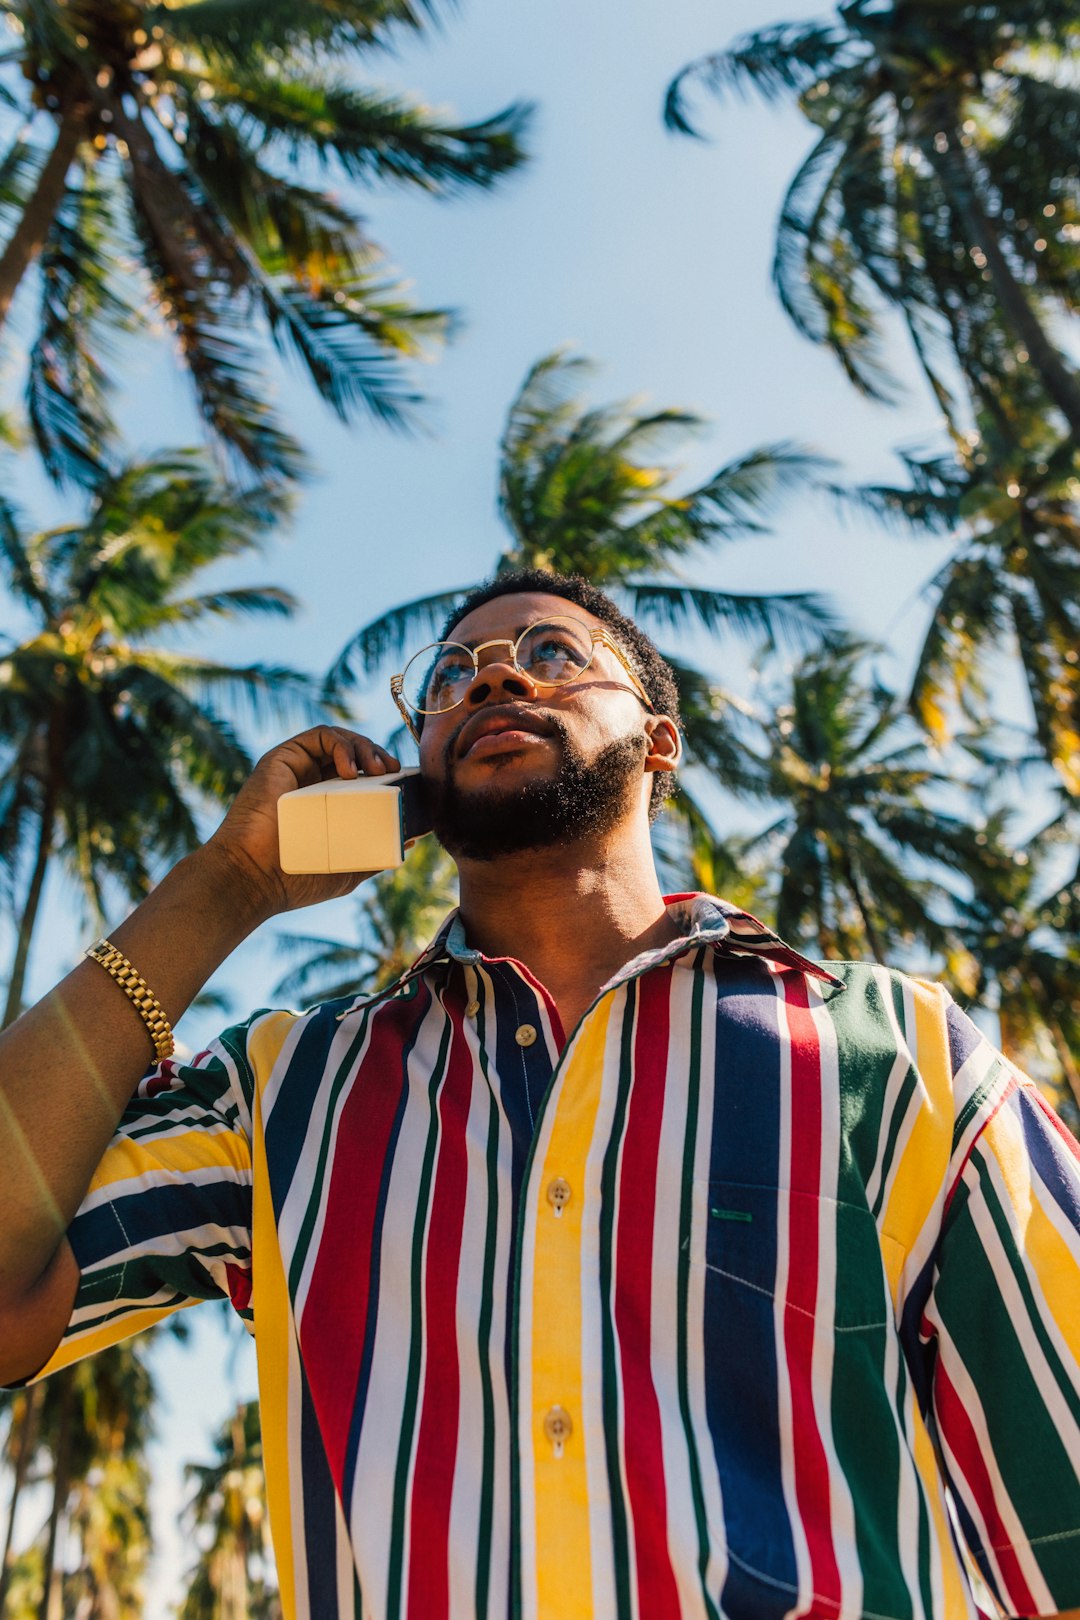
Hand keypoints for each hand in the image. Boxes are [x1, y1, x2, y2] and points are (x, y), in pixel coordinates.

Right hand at [203, 726, 401, 917]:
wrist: (255, 877)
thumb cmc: (297, 878)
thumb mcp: (348, 869)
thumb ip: (374, 852)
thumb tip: (409, 841)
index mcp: (328, 805)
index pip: (363, 776)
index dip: (386, 773)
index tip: (404, 783)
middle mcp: (313, 783)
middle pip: (355, 753)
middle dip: (379, 756)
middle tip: (394, 771)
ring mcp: (298, 769)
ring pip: (340, 739)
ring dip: (365, 747)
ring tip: (378, 769)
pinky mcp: (283, 758)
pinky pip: (319, 736)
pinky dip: (342, 744)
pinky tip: (352, 769)